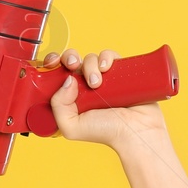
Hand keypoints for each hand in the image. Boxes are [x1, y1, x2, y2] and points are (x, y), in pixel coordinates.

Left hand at [42, 48, 167, 151]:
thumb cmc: (105, 132)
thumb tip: (67, 80)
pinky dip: (106, 57)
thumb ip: (58, 106)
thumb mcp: (71, 126)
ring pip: (90, 58)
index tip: (53, 64)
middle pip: (72, 60)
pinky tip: (106, 69)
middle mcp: (85, 85)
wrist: (134, 130)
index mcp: (71, 95)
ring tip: (97, 84)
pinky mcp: (119, 71)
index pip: (56, 73)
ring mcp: (103, 77)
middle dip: (70, 58)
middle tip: (74, 66)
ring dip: (90, 66)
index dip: (53, 63)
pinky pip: (109, 55)